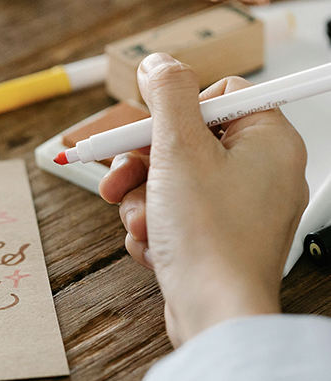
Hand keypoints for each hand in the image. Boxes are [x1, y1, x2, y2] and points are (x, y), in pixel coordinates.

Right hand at [99, 53, 307, 346]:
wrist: (214, 315)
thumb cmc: (209, 237)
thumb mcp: (179, 148)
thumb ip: (168, 95)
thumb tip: (159, 64)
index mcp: (266, 141)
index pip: (215, 97)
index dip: (171, 111)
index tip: (141, 129)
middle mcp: (257, 173)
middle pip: (184, 144)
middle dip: (140, 166)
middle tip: (114, 180)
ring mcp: (236, 209)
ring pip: (170, 184)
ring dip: (142, 202)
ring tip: (140, 224)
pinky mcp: (215, 238)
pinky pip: (174, 216)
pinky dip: (155, 228)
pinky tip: (153, 247)